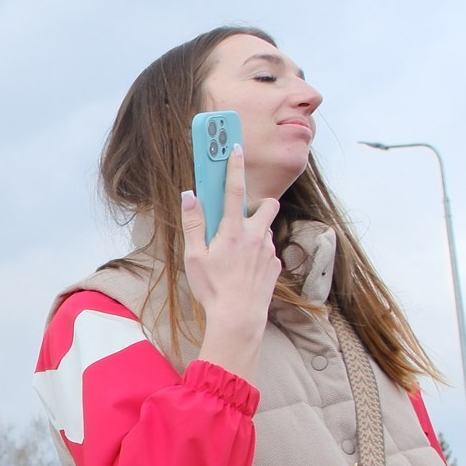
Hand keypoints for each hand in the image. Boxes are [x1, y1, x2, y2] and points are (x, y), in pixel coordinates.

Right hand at [183, 143, 282, 382]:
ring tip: (237, 257)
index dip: (235, 166)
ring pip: (266, 231)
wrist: (239, 317)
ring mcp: (269, 250)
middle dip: (259, 206)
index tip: (235, 147)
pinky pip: (268, 252)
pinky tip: (245, 273)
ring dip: (255, 235)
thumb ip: (194, 224)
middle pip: (267, 206)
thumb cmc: (213, 289)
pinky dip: (258, 255)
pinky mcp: (276, 265)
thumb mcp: (194, 257)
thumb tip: (190, 197)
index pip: (235, 190)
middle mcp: (255, 236)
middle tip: (241, 220)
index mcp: (232, 231)